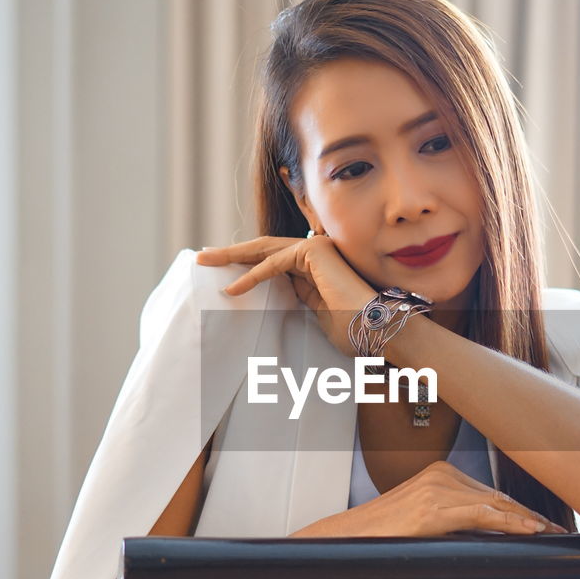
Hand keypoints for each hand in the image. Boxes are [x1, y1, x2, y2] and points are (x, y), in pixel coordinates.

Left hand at [196, 234, 375, 355]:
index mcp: (315, 266)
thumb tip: (274, 296)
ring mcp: (316, 248)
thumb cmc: (352, 330)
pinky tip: (232, 288)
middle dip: (231, 253)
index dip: (244, 263)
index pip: (272, 260)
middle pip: (264, 249)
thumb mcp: (316, 313)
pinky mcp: (315, 252)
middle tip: (203, 258)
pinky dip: (252, 275)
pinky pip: (274, 263)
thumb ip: (298, 298)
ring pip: (264, 249)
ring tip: (206, 262)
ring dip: (232, 256)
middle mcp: (316, 252)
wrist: (376, 330)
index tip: (220, 270)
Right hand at [293, 460, 567, 537]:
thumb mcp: (425, 522)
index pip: (490, 492)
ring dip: (526, 520)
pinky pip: (481, 515)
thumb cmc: (383, 534)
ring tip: (550, 534)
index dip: (520, 508)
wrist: (347, 538)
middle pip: (497, 496)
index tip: (544, 523)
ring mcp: (437, 489)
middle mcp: (441, 474)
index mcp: (439, 474)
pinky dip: (508, 523)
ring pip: (494, 504)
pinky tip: (528, 531)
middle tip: (557, 530)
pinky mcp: (433, 508)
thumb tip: (488, 535)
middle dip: (529, 515)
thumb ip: (454, 520)